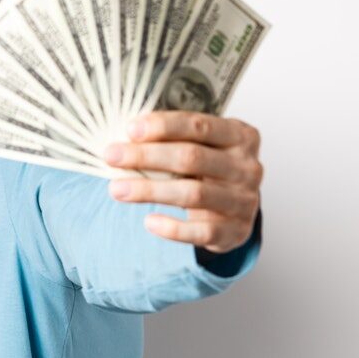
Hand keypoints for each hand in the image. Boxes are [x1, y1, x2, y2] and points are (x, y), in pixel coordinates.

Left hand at [102, 111, 262, 253]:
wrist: (236, 207)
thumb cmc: (209, 167)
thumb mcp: (201, 145)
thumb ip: (173, 137)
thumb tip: (126, 134)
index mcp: (240, 136)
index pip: (198, 125)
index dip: (162, 126)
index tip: (129, 130)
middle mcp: (247, 167)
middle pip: (191, 158)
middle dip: (146, 156)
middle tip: (111, 156)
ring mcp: (244, 201)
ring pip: (192, 194)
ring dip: (148, 190)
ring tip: (116, 190)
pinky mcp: (236, 231)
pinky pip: (201, 231)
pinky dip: (172, 228)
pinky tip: (149, 222)